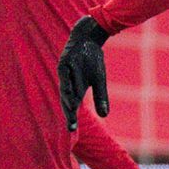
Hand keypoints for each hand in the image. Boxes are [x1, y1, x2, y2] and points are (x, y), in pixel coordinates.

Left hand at [57, 15, 110, 132]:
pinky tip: (70, 91)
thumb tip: (104, 116)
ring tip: (72, 110)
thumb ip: (101, 97)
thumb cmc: (93, 59)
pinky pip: (64, 75)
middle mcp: (68, 83)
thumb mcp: (99, 81)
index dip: (71, 117)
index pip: (72, 106)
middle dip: (68, 113)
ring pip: (65, 89)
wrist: (90, 39)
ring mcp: (65, 73)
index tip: (72, 130)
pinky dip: (67, 83)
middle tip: (71, 126)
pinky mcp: (64, 63)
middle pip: (66, 100)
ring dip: (68, 99)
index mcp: (75, 89)